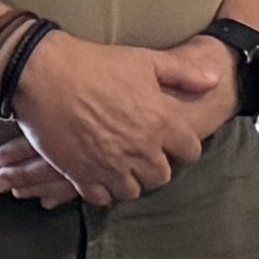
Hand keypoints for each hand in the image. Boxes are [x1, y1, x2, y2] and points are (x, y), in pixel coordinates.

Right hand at [0, 32, 225, 206]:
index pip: (190, 152)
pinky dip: (103, 189)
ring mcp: (111, 165)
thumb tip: (214, 80)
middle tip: (144, 155)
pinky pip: (101, 197)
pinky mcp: (81, 174)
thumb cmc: (96, 63)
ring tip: (122, 166)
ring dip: (130, 180)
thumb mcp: (145, 60)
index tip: (171, 142)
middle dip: (156, 167)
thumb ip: (183, 74)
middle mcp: (141, 149)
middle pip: (162, 176)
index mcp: (161, 123)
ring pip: (133, 190)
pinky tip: (99, 173)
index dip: (183, 147)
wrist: (44, 73)